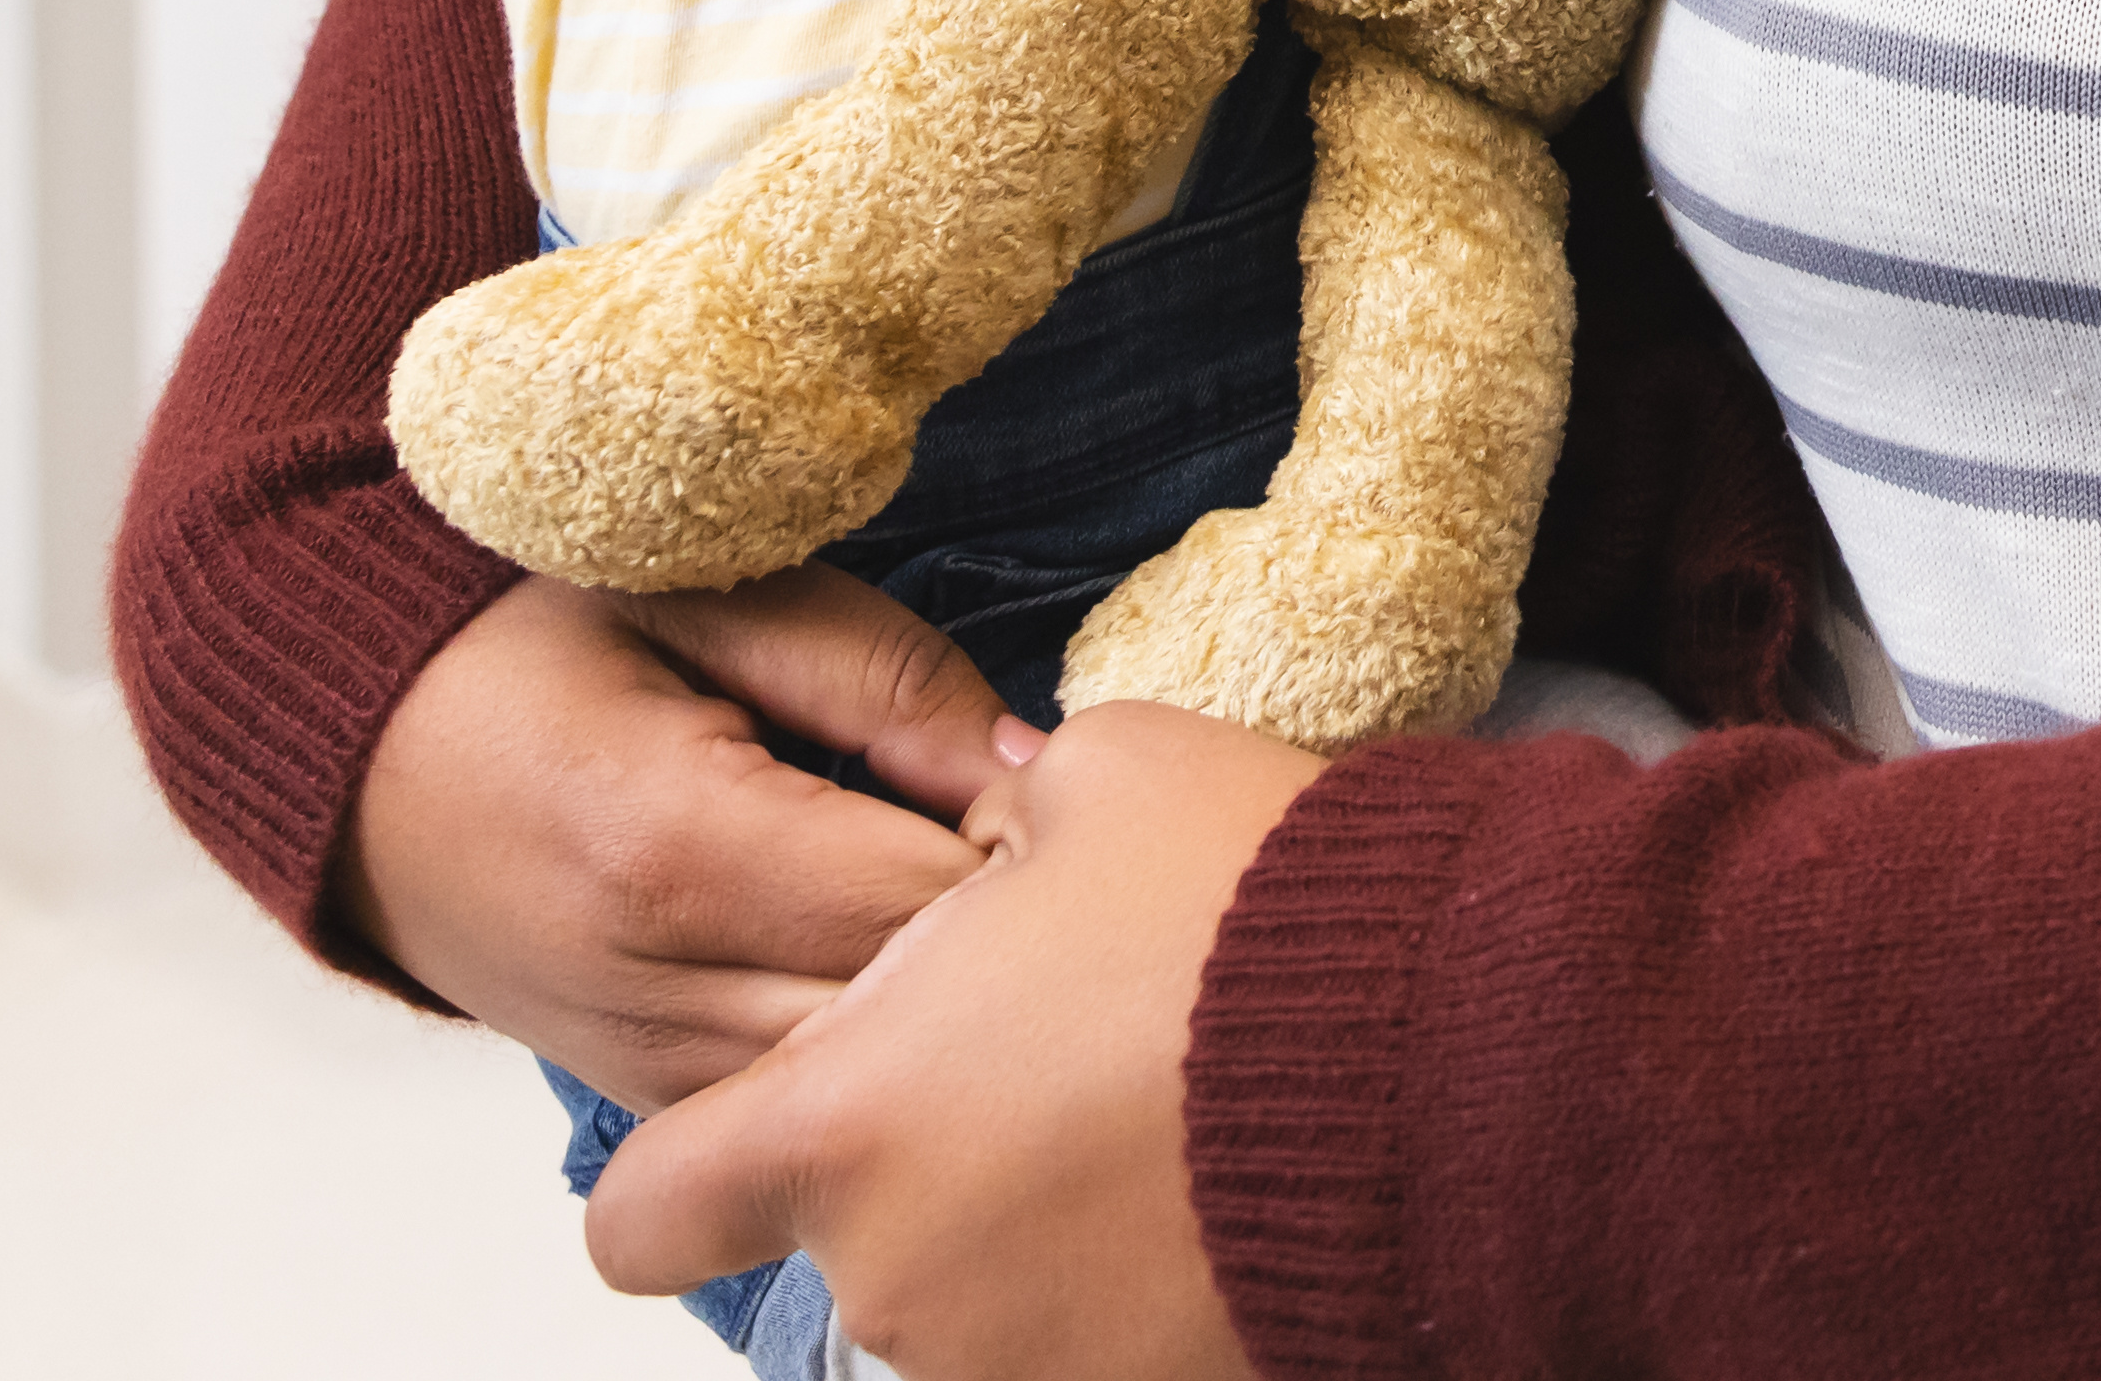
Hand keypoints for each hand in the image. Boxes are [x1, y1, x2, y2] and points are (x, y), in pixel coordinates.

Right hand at [340, 569, 1020, 1115]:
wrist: (350, 743)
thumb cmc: (526, 640)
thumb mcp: (708, 597)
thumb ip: (881, 674)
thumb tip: (1033, 765)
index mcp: (676, 846)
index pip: (924, 902)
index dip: (1022, 849)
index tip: (1052, 790)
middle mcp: (653, 985)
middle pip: (906, 1020)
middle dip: (999, 946)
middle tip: (1031, 852)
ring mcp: (636, 1059)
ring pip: (855, 1087)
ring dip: (936, 1011)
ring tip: (954, 899)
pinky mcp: (634, 1092)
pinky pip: (790, 1107)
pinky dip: (858, 1049)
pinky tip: (881, 961)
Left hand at [587, 704, 1319, 1380]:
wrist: (1454, 1050)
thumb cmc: (1250, 902)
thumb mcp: (1106, 779)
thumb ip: (1003, 823)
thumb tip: (1006, 830)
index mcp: (843, 1126)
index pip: (646, 1218)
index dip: (691, 1174)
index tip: (776, 1124)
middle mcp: (897, 1278)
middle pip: (847, 1250)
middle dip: (929, 1171)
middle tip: (1060, 1068)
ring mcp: (1018, 1362)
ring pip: (973, 1303)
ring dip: (1034, 1231)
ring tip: (1165, 1124)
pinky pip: (1095, 1342)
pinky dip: (1135, 1283)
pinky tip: (1217, 1192)